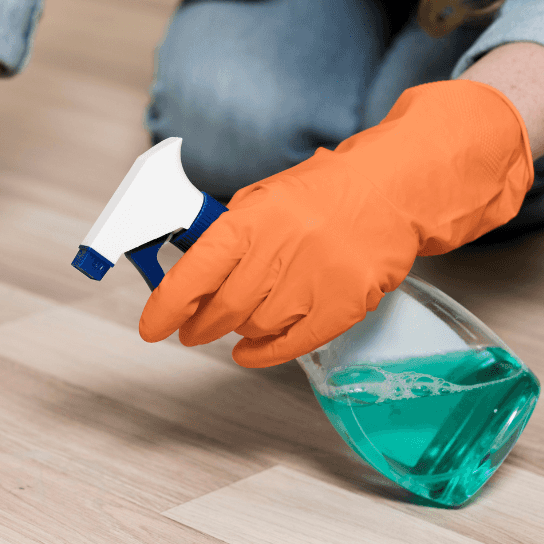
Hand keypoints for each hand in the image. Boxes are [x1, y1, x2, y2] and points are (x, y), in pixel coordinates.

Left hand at [139, 79, 533, 366]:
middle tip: (191, 329)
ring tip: (235, 320)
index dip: (166, 306)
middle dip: (199, 325)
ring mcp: (317, 279)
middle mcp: (283, 249)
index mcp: (253, 219)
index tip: (151, 326)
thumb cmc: (322, 194)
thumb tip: (188, 280)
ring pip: (256, 327)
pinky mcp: (346, 304)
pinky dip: (266, 352)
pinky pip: (293, 343)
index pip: (196, 272)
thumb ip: (227, 236)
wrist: (392, 191)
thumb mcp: (263, 198)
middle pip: (223, 308)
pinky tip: (250, 351)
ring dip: (237, 330)